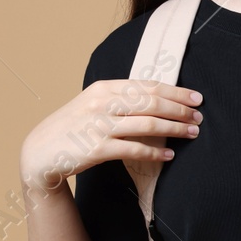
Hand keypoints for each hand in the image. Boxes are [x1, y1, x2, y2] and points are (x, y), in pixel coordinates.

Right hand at [19, 79, 202, 196]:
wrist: (40, 152)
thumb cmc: (74, 128)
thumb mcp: (93, 104)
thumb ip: (120, 99)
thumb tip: (157, 100)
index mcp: (103, 88)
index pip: (148, 86)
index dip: (176, 91)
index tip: (197, 98)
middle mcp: (102, 103)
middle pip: (152, 102)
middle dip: (180, 110)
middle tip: (199, 117)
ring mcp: (99, 126)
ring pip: (147, 124)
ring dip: (174, 129)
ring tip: (192, 134)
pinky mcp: (96, 149)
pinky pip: (134, 149)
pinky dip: (155, 152)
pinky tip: (170, 155)